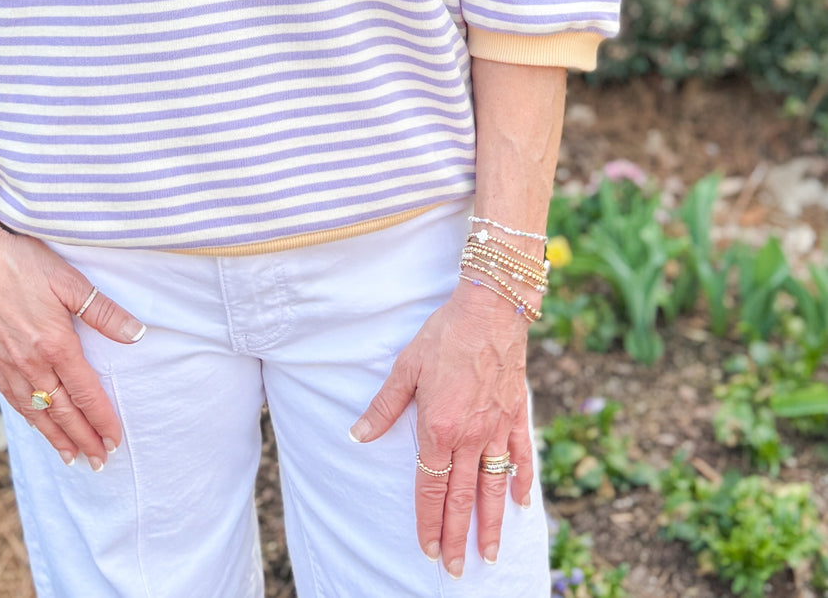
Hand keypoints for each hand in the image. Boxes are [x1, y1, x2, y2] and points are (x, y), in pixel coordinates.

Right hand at [0, 216, 145, 468]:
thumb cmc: (22, 262)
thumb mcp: (69, 281)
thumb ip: (103, 311)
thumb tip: (137, 334)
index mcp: (55, 345)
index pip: (85, 393)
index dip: (102, 419)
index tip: (116, 440)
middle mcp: (30, 363)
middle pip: (61, 411)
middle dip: (83, 438)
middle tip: (101, 462)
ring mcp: (8, 364)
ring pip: (36, 411)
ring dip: (55, 437)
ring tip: (72, 458)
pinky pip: (13, 398)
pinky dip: (29, 418)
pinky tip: (36, 423)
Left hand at [349, 283, 532, 580]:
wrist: (491, 309)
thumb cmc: (444, 334)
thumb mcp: (406, 367)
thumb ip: (384, 406)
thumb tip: (357, 435)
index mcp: (439, 428)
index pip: (430, 487)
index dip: (428, 520)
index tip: (426, 548)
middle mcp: (471, 437)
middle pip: (462, 498)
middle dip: (457, 537)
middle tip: (453, 570)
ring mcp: (497, 429)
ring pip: (493, 488)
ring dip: (491, 524)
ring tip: (490, 555)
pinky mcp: (516, 416)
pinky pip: (520, 457)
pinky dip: (520, 482)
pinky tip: (521, 504)